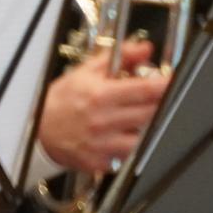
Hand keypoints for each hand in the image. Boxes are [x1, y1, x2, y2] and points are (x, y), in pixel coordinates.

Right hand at [37, 36, 169, 176]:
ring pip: (145, 138)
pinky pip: (129, 156)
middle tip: (161, 98)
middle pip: (150, 114)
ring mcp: (104, 145)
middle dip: (161, 104)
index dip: (164, 85)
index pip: (144, 90)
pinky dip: (133, 146)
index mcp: (100, 95)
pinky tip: (126, 136)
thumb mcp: (86, 71)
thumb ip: (119, 57)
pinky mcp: (103, 162)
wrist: (39, 129)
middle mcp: (104, 121)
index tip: (173, 80)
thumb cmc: (61, 100)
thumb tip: (144, 49)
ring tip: (141, 119)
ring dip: (148, 127)